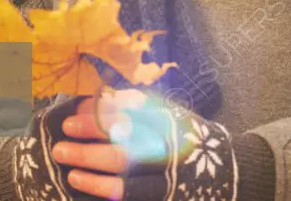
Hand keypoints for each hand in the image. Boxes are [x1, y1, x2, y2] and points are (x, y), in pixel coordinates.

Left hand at [51, 88, 239, 200]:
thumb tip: (93, 100)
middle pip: (124, 135)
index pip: (130, 110)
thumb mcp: (168, 115)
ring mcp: (166, 172)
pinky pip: (126, 193)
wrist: (228, 172)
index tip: (73, 114)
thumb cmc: (187, 138)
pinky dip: (100, 187)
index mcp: (169, 118)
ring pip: (123, 167)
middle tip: (62, 137)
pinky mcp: (162, 194)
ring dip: (90, 163)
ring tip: (66, 160)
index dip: (99, 112)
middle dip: (90, 136)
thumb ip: (135, 106)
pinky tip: (80, 182)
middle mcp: (169, 143)